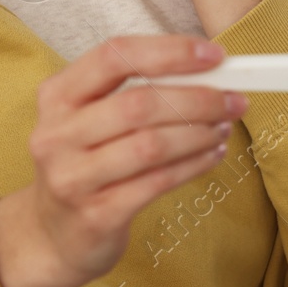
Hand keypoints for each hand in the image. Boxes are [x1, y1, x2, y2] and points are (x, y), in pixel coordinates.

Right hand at [0, 35, 246, 286]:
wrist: (54, 235)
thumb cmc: (85, 163)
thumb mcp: (91, 118)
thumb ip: (137, 89)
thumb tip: (209, 70)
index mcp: (57, 95)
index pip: (114, 56)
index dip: (169, 51)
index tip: (213, 56)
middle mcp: (57, 133)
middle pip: (138, 103)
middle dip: (197, 99)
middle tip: (233, 100)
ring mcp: (73, 177)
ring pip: (151, 145)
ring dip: (198, 134)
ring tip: (222, 128)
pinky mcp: (95, 215)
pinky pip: (157, 182)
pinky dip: (193, 165)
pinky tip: (211, 155)